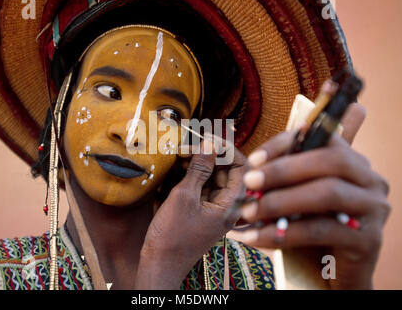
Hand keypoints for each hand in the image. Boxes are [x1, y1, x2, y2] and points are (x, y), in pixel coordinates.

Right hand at [135, 135, 247, 288]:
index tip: (208, 137)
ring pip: (212, 178)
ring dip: (197, 164)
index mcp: (231, 205)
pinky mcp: (202, 211)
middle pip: (226, 171)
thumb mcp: (184, 197)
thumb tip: (209, 144)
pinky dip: (191, 176)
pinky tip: (178, 167)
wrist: (160, 264)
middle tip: (188, 144)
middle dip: (208, 155)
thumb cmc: (173, 235)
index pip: (241, 168)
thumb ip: (199, 170)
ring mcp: (215, 209)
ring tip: (180, 153)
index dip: (227, 149)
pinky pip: (202, 187)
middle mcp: (227, 206)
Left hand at [229, 104, 390, 288]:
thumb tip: (251, 171)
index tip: (254, 160)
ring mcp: (374, 208)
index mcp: (352, 162)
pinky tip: (257, 238)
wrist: (332, 273)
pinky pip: (321, 230)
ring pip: (328, 193)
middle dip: (284, 170)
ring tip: (249, 212)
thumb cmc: (311, 227)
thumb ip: (285, 180)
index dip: (285, 144)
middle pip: (331, 161)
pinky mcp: (369, 239)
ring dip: (281, 201)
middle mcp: (370, 180)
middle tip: (250, 182)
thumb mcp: (298, 198)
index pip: (321, 138)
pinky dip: (284, 233)